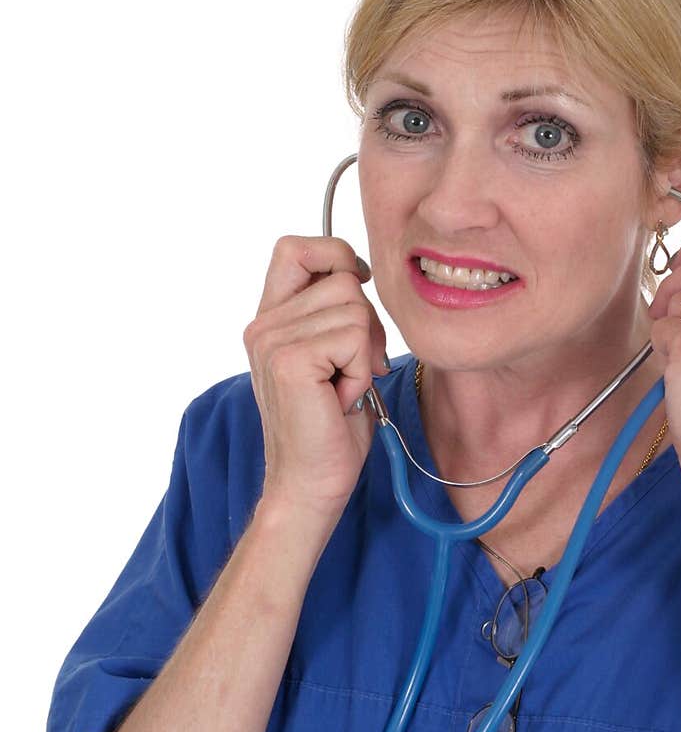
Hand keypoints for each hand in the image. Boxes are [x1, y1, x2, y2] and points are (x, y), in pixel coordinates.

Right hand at [243, 235, 387, 519]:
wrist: (311, 483)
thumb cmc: (330, 428)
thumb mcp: (333, 356)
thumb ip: (334, 312)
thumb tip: (360, 273)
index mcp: (270, 319)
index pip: (294, 247)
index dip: (335, 254)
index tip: (357, 286)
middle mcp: (263, 325)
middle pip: (342, 277)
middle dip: (367, 323)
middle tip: (354, 370)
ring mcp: (271, 340)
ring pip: (355, 307)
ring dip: (364, 352)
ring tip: (343, 388)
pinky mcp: (289, 360)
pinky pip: (354, 336)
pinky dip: (360, 370)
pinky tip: (341, 399)